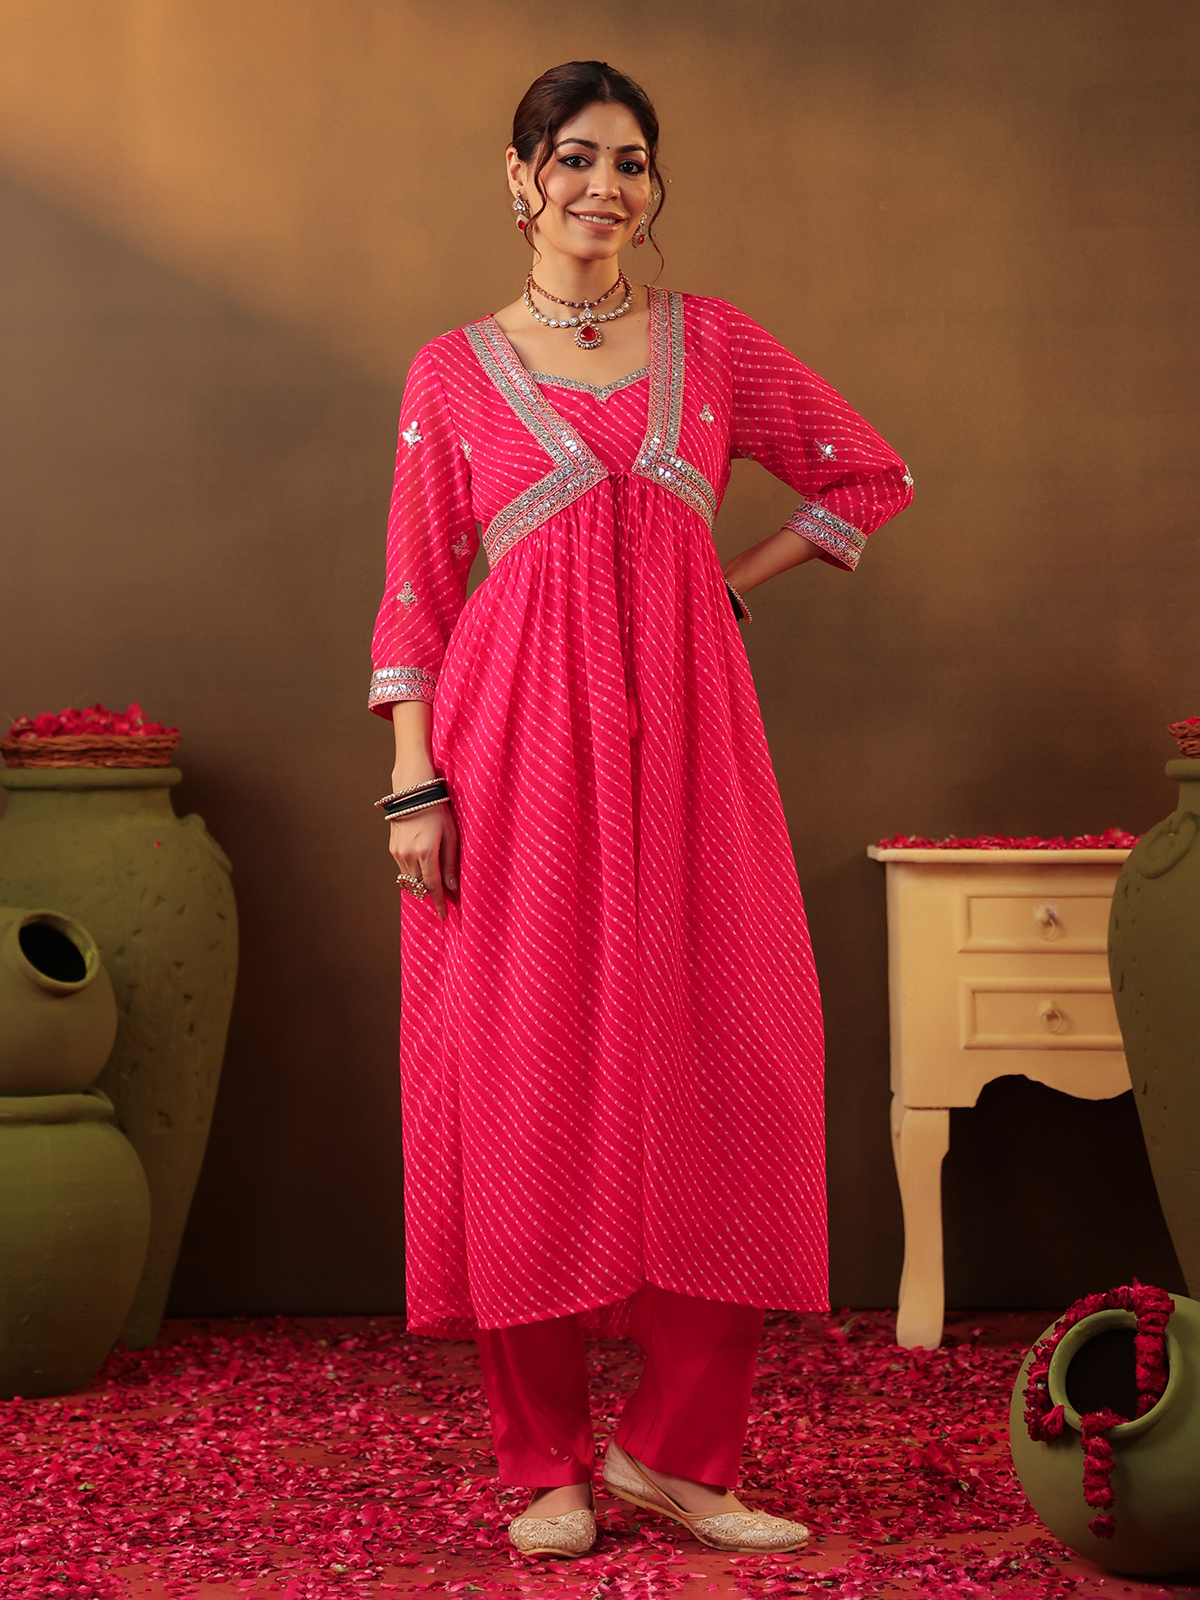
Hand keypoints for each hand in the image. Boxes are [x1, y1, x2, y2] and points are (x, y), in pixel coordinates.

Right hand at [389, 802, 458, 921]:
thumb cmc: (437, 809)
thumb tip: (452, 887)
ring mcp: (398, 852)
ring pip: (410, 880)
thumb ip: (451, 863)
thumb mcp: (451, 835)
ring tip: (434, 882)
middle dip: (432, 893)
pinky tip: (423, 868)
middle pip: (420, 886)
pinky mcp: (392, 848)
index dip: (439, 903)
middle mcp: (408, 855)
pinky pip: (403, 869)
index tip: (444, 915)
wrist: (413, 791)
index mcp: (426, 852)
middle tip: (444, 897)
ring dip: (421, 884)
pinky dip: (413, 873)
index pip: (432, 887)